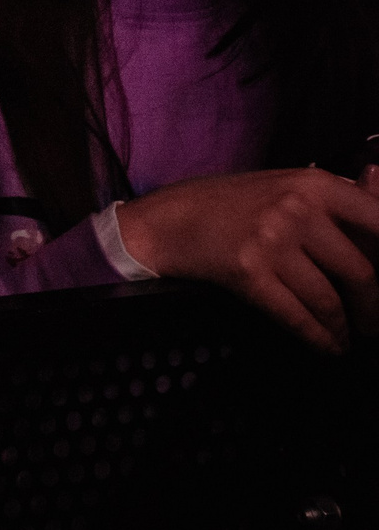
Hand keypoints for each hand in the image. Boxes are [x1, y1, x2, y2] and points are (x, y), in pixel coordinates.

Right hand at [116, 169, 378, 353]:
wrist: (170, 220)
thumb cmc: (233, 205)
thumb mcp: (288, 187)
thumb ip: (341, 195)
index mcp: (315, 183)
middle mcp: (297, 208)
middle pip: (362, 271)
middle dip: (374, 309)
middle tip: (373, 323)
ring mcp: (271, 240)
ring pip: (330, 300)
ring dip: (345, 328)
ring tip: (348, 336)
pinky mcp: (248, 272)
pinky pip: (297, 315)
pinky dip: (318, 338)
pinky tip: (326, 345)